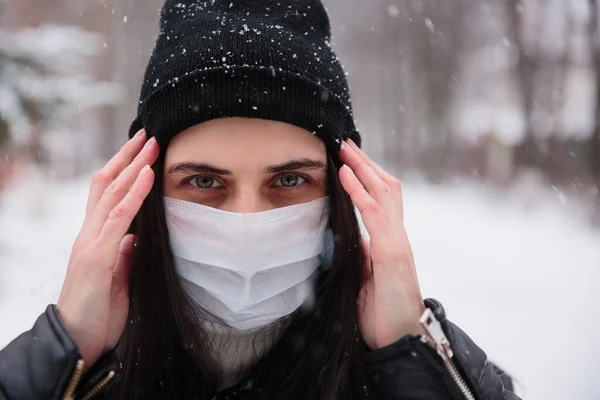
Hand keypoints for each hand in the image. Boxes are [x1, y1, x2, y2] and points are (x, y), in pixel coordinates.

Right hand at [56, 129, 158, 369]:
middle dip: (127, 156)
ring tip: (151, 143)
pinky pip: (118, 218)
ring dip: (133, 165)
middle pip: (106, 184)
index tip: (142, 150)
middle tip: (147, 132)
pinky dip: (134, 193)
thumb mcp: (117, 279)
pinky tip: (146, 175)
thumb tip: (135, 237)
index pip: (107, 194)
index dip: (123, 169)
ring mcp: (90, 243)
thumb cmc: (97, 313)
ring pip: (110, 193)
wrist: (76, 343)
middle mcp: (89, 234)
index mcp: (95, 239)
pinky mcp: (96, 257)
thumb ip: (123, 256)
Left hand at [339, 139, 425, 349]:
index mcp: (391, 242)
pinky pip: (374, 215)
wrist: (402, 342)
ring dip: (364, 167)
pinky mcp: (391, 254)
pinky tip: (346, 174)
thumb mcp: (369, 279)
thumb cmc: (383, 314)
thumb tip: (356, 240)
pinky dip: (360, 191)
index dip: (368, 177)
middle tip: (346, 142)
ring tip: (345, 149)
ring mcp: (397, 243)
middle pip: (387, 188)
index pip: (383, 199)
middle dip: (367, 162)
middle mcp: (398, 236)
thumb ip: (365, 257)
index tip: (350, 159)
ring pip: (384, 193)